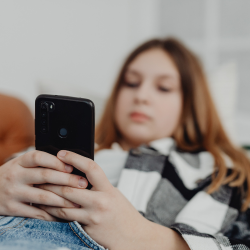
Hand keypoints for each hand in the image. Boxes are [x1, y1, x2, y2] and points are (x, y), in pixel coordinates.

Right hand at [0, 150, 87, 220]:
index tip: (72, 167)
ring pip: (43, 196)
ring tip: (78, 201)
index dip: (56, 161)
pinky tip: (64, 214)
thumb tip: (70, 162)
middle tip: (83, 183)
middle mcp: (16, 175)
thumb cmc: (14, 174)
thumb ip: (41, 163)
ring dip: (63, 199)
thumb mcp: (22, 164)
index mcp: (20, 162)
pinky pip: (36, 213)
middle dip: (67, 180)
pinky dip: (52, 214)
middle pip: (45, 176)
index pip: (39, 158)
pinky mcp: (13, 208)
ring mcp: (13, 192)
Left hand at [37, 150, 151, 249]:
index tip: (62, 153)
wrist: (133, 238)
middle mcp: (100, 202)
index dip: (75, 158)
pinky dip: (54, 211)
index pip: (91, 168)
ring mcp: (92, 217)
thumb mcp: (114, 194)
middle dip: (53, 180)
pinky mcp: (85, 229)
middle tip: (42, 173)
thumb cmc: (124, 214)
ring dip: (48, 196)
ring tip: (39, 190)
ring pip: (63, 204)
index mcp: (108, 189)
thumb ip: (98, 185)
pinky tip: (46, 206)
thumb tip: (80, 174)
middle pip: (70, 187)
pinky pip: (65, 218)